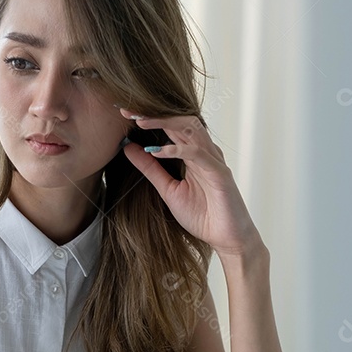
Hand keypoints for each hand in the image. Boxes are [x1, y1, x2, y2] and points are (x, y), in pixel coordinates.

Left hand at [119, 108, 261, 257]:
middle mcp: (204, 152)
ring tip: (140, 122)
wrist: (226, 239)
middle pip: (180, 120)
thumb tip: (128, 147)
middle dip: (154, 114)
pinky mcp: (219, 173)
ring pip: (191, 129)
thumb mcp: (168, 190)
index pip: (170, 127)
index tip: (125, 114)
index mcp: (193, 154)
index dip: (149, 118)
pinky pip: (197, 154)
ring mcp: (213, 160)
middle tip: (129, 112)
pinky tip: (157, 150)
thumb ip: (150, 169)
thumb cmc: (203, 215)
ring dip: (165, 123)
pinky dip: (177, 149)